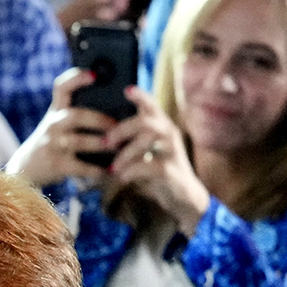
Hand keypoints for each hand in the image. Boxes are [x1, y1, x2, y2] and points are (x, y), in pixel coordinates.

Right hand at [6, 67, 114, 186]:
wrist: (27, 169)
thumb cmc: (53, 143)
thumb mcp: (59, 125)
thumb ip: (78, 115)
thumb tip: (116, 109)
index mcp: (56, 111)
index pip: (62, 87)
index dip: (75, 78)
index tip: (93, 75)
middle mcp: (53, 125)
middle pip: (76, 116)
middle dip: (99, 120)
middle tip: (118, 125)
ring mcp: (53, 144)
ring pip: (79, 141)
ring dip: (100, 144)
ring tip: (118, 147)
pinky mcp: (56, 164)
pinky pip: (80, 166)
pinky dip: (97, 170)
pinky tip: (110, 171)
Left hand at [102, 88, 210, 225]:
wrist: (183, 197)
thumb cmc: (159, 171)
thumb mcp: (147, 152)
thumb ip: (133, 140)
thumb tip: (103, 135)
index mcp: (161, 126)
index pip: (152, 105)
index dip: (141, 96)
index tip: (127, 89)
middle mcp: (169, 134)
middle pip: (146, 120)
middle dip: (122, 129)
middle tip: (106, 143)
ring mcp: (172, 152)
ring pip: (149, 139)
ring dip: (126, 152)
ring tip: (113, 166)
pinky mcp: (172, 171)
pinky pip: (150, 165)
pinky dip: (132, 171)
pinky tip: (123, 177)